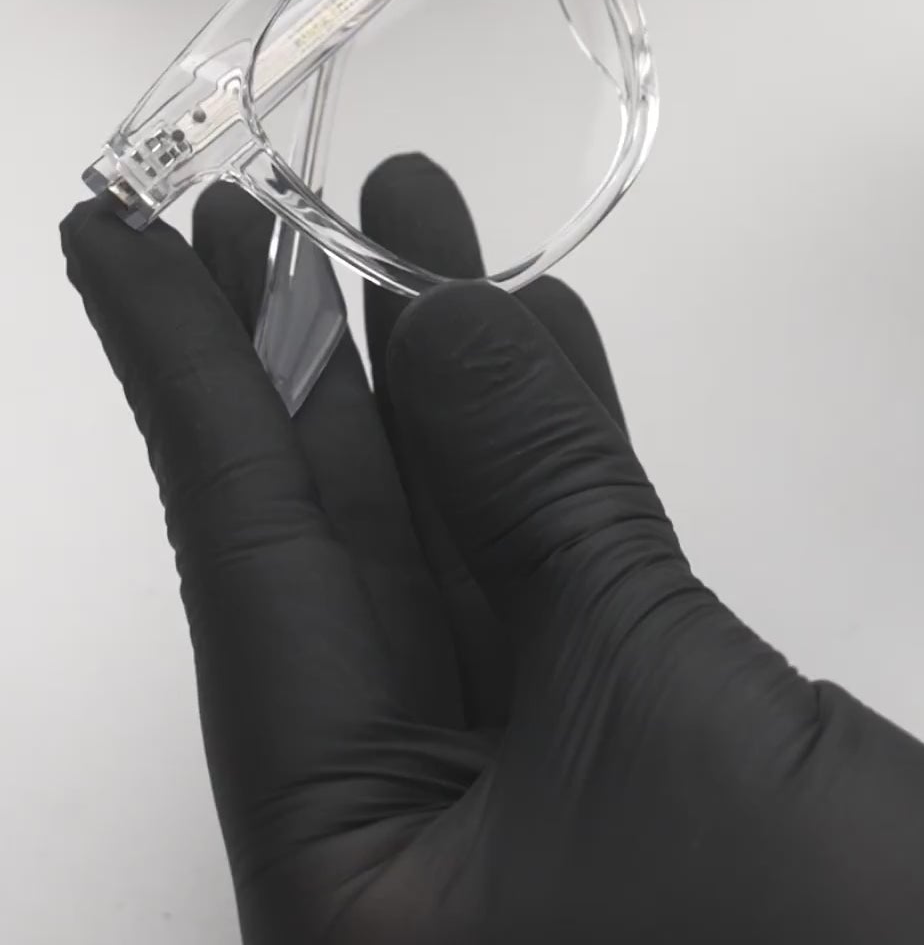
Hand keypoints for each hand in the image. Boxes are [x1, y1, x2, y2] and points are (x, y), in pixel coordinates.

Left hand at [62, 157, 923, 944]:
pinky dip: (553, 459)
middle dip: (298, 360)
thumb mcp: (652, 710)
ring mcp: (518, 805)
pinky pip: (555, 576)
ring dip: (438, 382)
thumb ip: (540, 501)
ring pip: (450, 544)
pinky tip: (535, 342)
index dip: (180, 376)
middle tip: (252, 205)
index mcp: (347, 875)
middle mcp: (404, 846)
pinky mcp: (627, 768)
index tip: (114, 238)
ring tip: (399, 221)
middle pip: (331, 548)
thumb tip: (447, 324)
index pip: (240, 566)